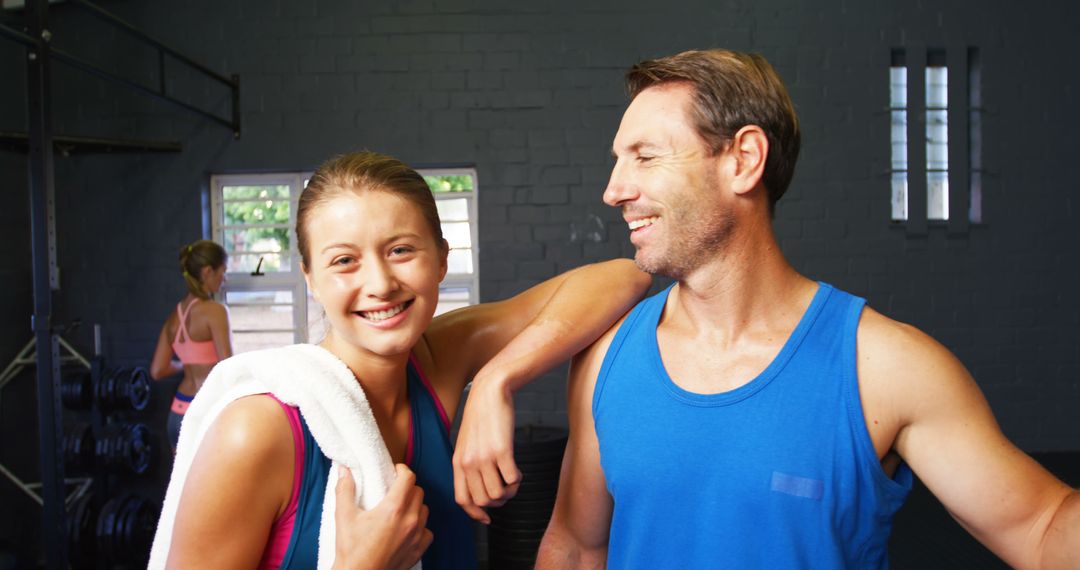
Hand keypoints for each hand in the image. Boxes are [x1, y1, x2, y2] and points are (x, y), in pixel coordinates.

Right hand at [333, 464, 432, 569]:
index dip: (402, 470)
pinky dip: (420, 526)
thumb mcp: (344, 517)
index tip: (395, 471)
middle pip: (418, 492)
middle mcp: (409, 521)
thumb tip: (344, 471)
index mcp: (393, 509)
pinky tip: (408, 528)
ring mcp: (416, 536)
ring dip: (415, 505)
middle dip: (407, 487)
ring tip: (401, 508)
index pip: (408, 478)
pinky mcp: (418, 550)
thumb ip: (345, 490)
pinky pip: (428, 531)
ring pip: (425, 510)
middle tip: (395, 489)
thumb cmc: (352, 550)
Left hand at [452, 378, 521, 523]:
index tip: (487, 519)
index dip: (475, 514)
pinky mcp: (502, 450)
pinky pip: (512, 479)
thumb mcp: (466, 443)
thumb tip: (481, 490)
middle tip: (506, 490)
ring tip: (513, 479)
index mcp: (457, 462)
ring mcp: (485, 457)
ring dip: (510, 492)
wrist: (490, 391)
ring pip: (498, 494)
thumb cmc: (481, 418)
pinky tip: (517, 470)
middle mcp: (468, 463)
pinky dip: (518, 480)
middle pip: (483, 501)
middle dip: (497, 502)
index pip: (462, 500)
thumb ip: (469, 465)